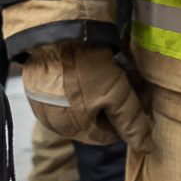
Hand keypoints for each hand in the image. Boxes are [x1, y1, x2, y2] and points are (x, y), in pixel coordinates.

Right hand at [20, 41, 148, 148]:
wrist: (54, 32)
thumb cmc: (87, 66)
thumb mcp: (117, 94)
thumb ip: (132, 123)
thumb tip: (147, 148)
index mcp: (74, 130)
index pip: (108, 136)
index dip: (126, 120)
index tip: (136, 99)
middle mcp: (54, 124)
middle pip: (92, 122)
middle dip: (112, 106)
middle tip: (126, 83)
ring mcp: (41, 105)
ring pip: (77, 108)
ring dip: (94, 95)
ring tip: (108, 72)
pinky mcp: (33, 87)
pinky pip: (61, 94)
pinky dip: (76, 85)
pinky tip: (85, 68)